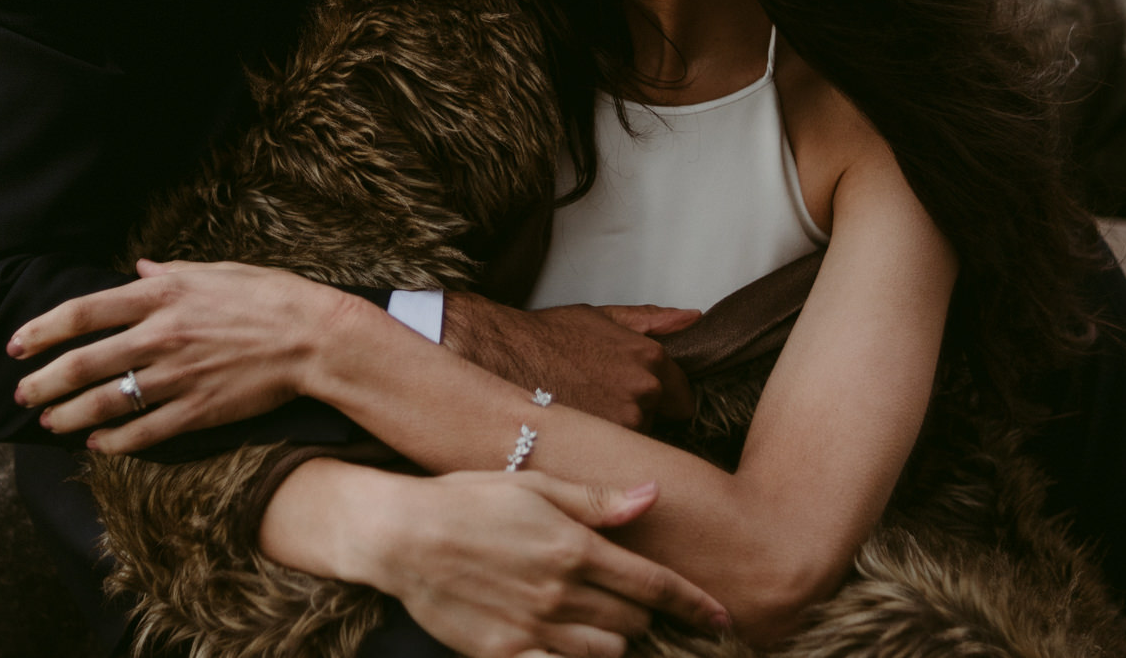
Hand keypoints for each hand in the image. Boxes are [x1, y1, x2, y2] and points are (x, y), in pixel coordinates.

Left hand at [8, 259, 355, 445]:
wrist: (314, 337)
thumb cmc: (269, 296)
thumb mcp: (217, 270)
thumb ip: (171, 271)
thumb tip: (138, 266)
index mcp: (162, 293)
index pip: (82, 312)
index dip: (41, 330)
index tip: (16, 345)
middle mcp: (160, 335)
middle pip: (82, 364)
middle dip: (42, 383)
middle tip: (21, 395)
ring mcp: (177, 375)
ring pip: (104, 402)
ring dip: (67, 416)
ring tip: (48, 423)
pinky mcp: (197, 410)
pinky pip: (143, 432)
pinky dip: (113, 441)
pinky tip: (96, 444)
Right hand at [317, 469, 728, 657]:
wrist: (402, 535)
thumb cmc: (469, 499)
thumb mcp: (536, 484)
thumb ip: (598, 501)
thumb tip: (653, 496)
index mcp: (575, 548)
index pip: (654, 584)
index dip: (694, 605)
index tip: (723, 619)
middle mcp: (562, 592)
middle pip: (634, 621)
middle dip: (647, 616)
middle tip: (641, 607)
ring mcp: (535, 629)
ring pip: (606, 653)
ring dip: (616, 641)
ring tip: (607, 624)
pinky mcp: (506, 655)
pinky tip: (575, 647)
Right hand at [443, 295, 697, 429]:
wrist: (500, 354)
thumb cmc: (548, 336)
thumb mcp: (602, 317)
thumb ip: (652, 320)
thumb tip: (692, 318)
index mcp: (651, 360)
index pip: (683, 399)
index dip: (662, 401)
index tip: (639, 400)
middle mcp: (644, 392)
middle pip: (657, 422)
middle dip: (638, 416)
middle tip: (601, 404)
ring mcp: (622, 422)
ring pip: (634, 441)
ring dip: (617, 433)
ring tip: (585, 416)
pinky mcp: (598, 446)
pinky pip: (612, 458)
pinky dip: (599, 451)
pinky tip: (577, 434)